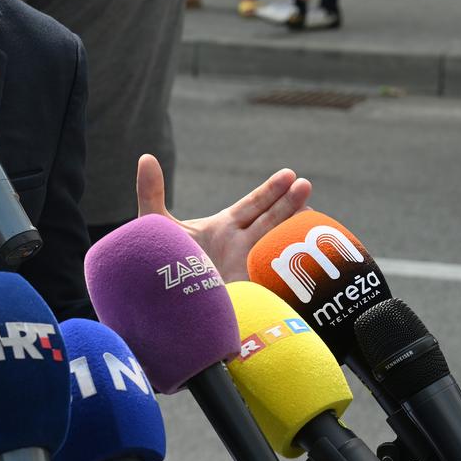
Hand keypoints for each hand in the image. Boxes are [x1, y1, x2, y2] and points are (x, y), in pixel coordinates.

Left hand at [135, 154, 310, 281]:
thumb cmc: (160, 261)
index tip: (289, 174)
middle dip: (289, 203)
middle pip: (271, 220)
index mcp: (225, 228)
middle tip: (305, 185)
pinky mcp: (250, 292)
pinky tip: (314, 260)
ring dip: (295, 232)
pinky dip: (295, 270)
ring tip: (311, 215)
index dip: (271, 191)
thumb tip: (145, 157)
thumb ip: (151, 192)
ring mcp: (249, 268)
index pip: (254, 205)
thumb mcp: (156, 224)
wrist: (160, 302)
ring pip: (278, 246)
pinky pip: (277, 279)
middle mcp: (242, 246)